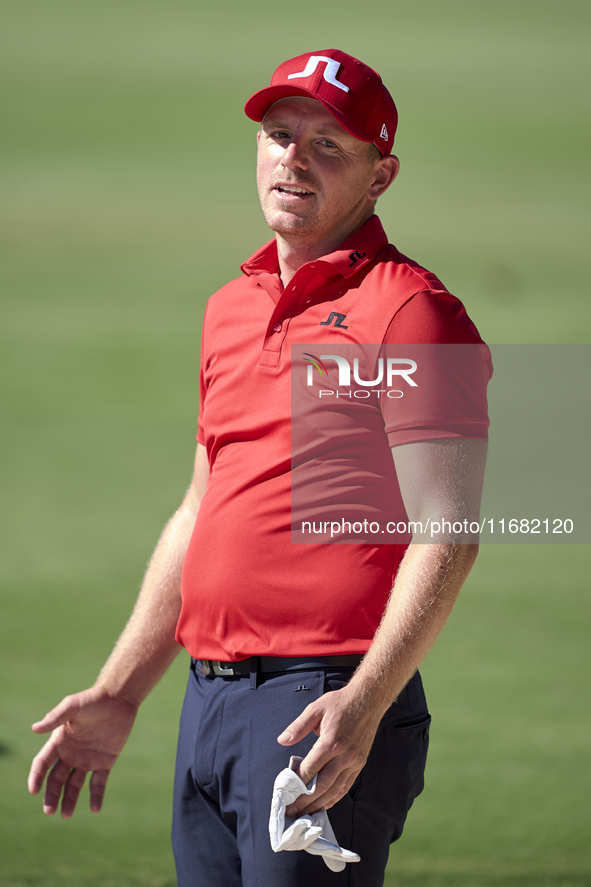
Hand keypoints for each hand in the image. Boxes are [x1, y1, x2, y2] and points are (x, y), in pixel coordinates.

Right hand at [28, 687, 137, 816]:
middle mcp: (71, 754)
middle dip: (51, 795)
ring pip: (74, 785)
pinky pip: (98, 783)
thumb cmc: (94, 699)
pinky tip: (94, 809)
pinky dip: (96, 796)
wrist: (119, 699)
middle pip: (56, 779)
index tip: (34, 791)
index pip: (42, 764)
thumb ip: (56, 717)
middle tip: (49, 811)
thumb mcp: (73, 706)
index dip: (36, 777)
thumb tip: (34, 728)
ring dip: (69, 800)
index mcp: (59, 742)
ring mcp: (87, 759)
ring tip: (66, 815)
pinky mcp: (105, 762)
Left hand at [277, 684, 382, 817]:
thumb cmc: (341, 703)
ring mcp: (353, 762)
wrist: (368, 700)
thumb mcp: (315, 709)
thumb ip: (298, 726)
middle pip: (321, 786)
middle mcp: (343, 756)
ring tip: (305, 814)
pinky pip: (346, 786)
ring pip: (334, 790)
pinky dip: (334, 798)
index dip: (296, 784)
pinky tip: (324, 804)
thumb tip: (282, 740)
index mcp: (330, 742)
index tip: (285, 794)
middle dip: (305, 801)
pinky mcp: (359, 764)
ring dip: (318, 804)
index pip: (310, 770)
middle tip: (292, 812)